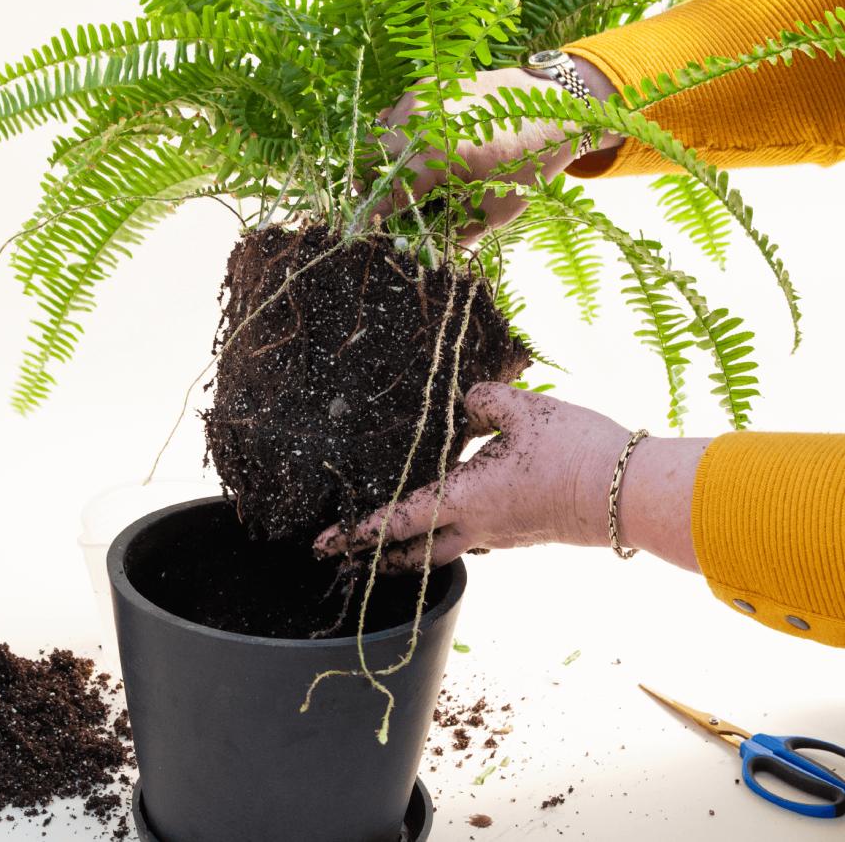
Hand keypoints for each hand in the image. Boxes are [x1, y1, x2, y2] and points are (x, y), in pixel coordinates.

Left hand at [313, 383, 706, 572]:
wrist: (632, 493)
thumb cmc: (576, 450)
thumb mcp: (526, 409)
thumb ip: (485, 400)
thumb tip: (466, 399)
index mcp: (467, 498)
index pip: (398, 520)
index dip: (358, 532)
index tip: (326, 544)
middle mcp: (479, 527)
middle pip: (415, 554)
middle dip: (379, 558)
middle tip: (351, 558)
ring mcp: (503, 536)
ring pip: (446, 550)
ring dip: (416, 549)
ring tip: (395, 540)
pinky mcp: (525, 534)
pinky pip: (477, 539)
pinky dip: (453, 534)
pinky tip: (456, 514)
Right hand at [367, 59, 621, 234]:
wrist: (554, 104)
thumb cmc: (528, 160)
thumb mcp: (494, 209)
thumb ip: (456, 236)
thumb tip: (428, 256)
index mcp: (432, 151)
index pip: (387, 194)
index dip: (379, 218)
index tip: (372, 233)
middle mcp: (417, 119)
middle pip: (370, 163)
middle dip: (376, 190)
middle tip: (389, 210)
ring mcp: (418, 99)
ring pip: (376, 139)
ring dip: (382, 163)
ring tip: (403, 185)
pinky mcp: (424, 88)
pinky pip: (392, 119)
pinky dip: (395, 140)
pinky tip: (417, 156)